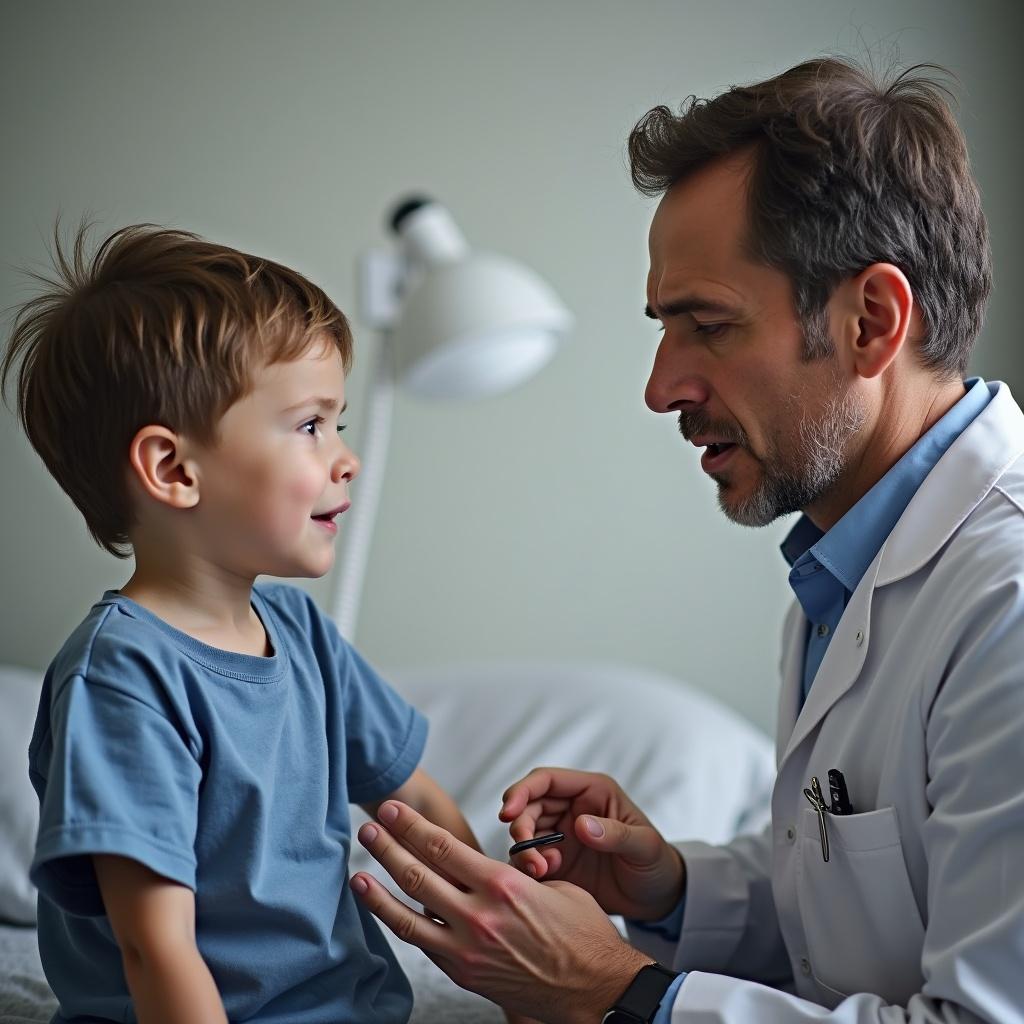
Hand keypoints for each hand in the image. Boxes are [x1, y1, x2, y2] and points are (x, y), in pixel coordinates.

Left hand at [351, 801, 653, 1023]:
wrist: (594, 987)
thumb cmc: (580, 931)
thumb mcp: (551, 884)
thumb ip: (510, 872)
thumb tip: (478, 866)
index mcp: (502, 885)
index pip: (443, 847)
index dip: (412, 826)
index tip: (394, 810)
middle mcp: (479, 916)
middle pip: (418, 875)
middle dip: (388, 847)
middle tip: (369, 827)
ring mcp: (468, 950)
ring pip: (408, 916)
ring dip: (378, 890)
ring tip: (357, 870)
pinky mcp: (464, 974)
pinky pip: (423, 944)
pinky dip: (401, 924)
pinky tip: (385, 908)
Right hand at [500, 768, 684, 921]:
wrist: (657, 899)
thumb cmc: (656, 863)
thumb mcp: (644, 846)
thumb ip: (615, 833)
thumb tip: (581, 824)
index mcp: (591, 792)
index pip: (546, 780)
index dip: (522, 791)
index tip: (508, 812)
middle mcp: (571, 809)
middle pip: (528, 806)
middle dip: (520, 827)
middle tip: (530, 856)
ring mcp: (561, 836)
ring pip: (525, 833)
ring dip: (524, 851)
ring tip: (542, 871)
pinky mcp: (556, 862)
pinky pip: (529, 859)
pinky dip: (528, 868)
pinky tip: (546, 879)